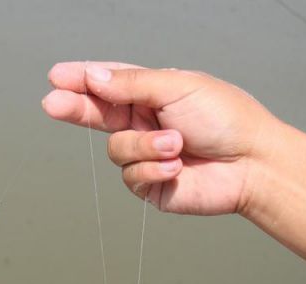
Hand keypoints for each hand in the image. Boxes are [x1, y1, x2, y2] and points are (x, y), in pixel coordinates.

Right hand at [42, 61, 274, 215]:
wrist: (251, 164)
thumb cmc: (226, 119)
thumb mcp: (176, 87)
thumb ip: (132, 85)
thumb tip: (94, 78)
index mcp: (151, 93)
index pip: (108, 84)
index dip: (81, 80)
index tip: (57, 77)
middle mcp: (145, 123)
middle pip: (98, 115)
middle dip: (76, 108)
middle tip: (54, 103)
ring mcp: (146, 155)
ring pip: (116, 150)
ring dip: (144, 146)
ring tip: (176, 144)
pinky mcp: (151, 184)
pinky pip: (132, 177)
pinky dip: (153, 170)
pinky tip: (176, 166)